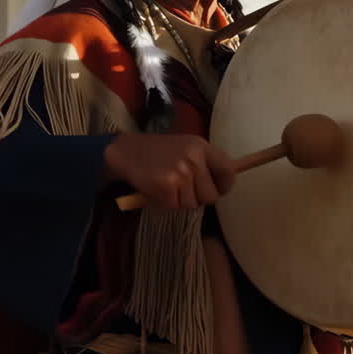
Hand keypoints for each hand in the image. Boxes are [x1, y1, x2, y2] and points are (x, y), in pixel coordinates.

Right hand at [102, 133, 235, 212]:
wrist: (124, 151)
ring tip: (166, 186)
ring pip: (192, 204)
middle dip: (197, 198)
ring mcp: (180, 173)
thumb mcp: (184, 147)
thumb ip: (204, 162)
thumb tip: (223, 184)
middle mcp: (194, 158)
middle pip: (210, 195)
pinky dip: (165, 204)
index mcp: (201, 146)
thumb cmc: (156, 152)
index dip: (223, 185)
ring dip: (179, 201)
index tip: (215, 189)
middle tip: (181, 188)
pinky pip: (175, 207)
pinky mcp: (166, 187)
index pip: (228, 171)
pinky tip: (156, 190)